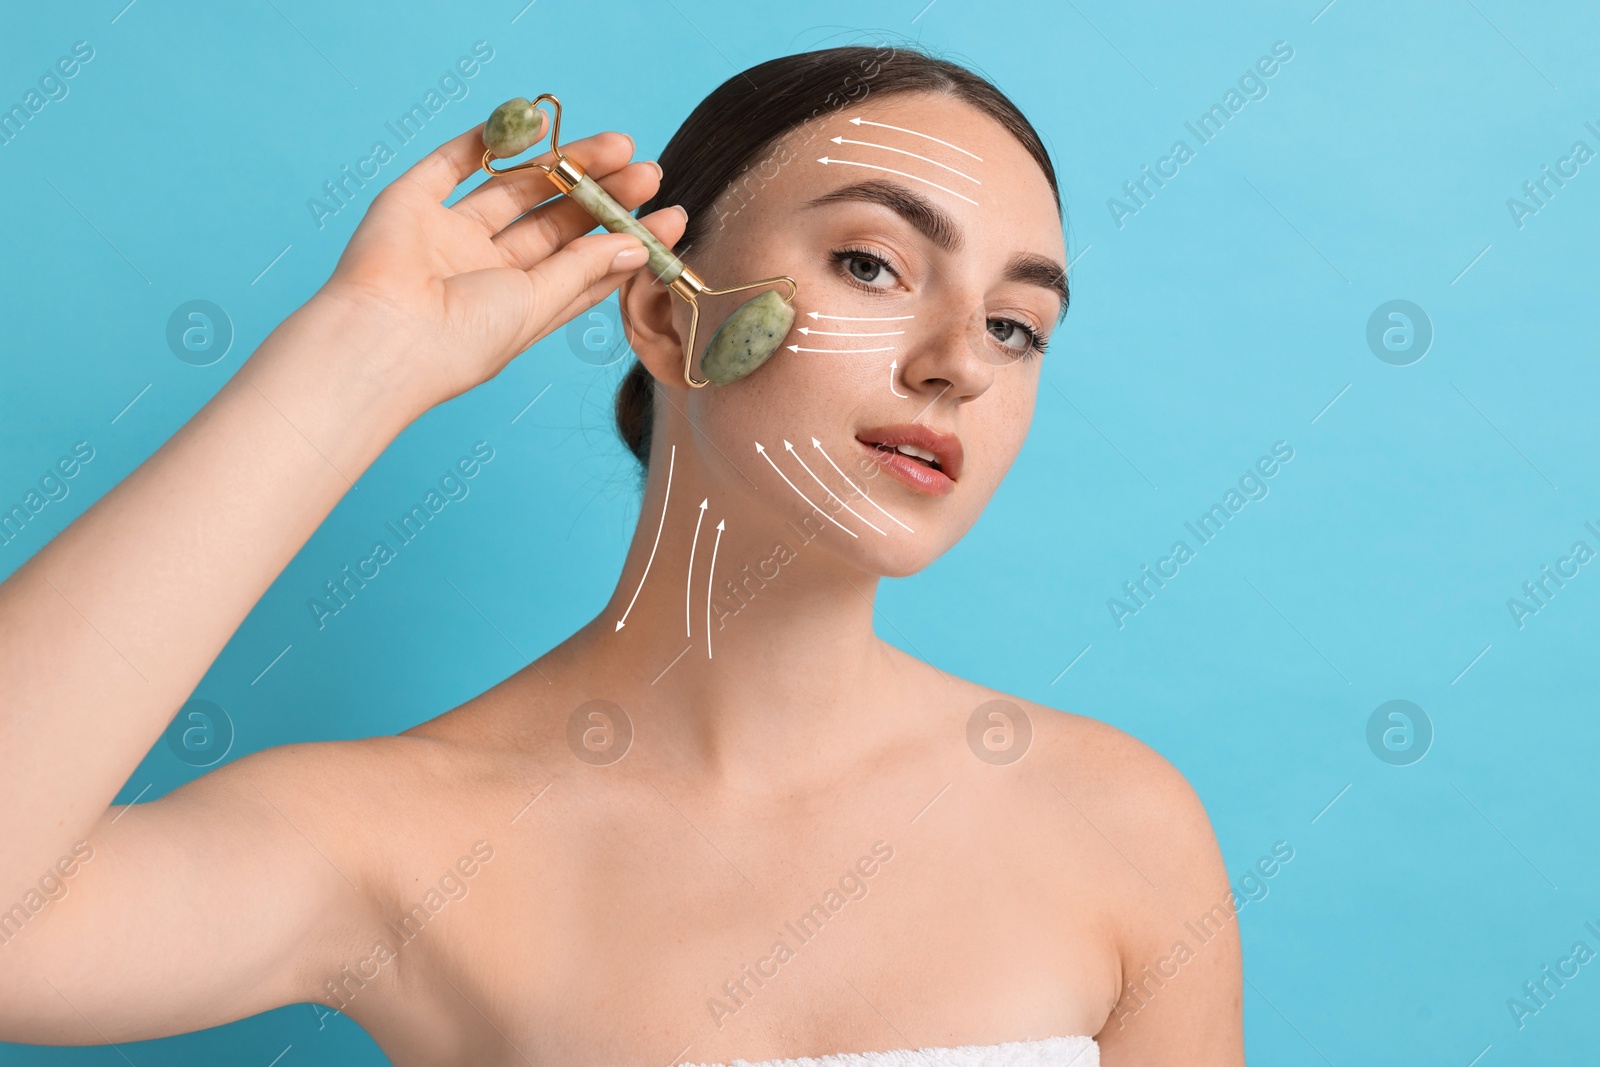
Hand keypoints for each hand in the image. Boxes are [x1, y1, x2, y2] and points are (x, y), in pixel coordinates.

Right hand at [314, 122, 683, 417]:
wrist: (382, 337)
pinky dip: (490, 141)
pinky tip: (535, 125)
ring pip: (515, 188)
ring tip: (620, 146)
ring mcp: (448, 236)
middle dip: (604, 196)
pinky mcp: (412, 205)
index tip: (672, 219)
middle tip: (650, 171)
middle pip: (556, 223)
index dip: (626, 242)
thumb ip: (582, 269)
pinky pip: (452, 163)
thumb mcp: (536, 305)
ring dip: (566, 164)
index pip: (583, 267)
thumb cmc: (462, 339)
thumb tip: (634, 246)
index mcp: (518, 305)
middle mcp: (485, 270)